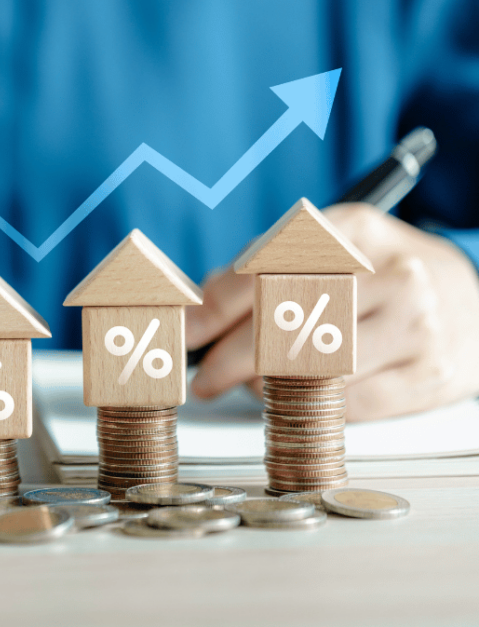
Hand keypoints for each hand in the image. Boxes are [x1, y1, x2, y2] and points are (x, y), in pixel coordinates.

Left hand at [186, 203, 478, 420]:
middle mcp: (391, 271)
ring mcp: (417, 325)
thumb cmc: (379, 275)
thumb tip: (198, 312)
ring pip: (316, 366)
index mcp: (353, 229)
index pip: (268, 268)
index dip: (215, 307)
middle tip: (204, 377)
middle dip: (230, 355)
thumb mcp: (326, 250)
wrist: (471, 300)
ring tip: (250, 383)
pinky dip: (311, 406)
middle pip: (289, 320)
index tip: (186, 333)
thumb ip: (260, 271)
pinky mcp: (430, 374)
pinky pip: (350, 403)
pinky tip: (296, 397)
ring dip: (267, 383)